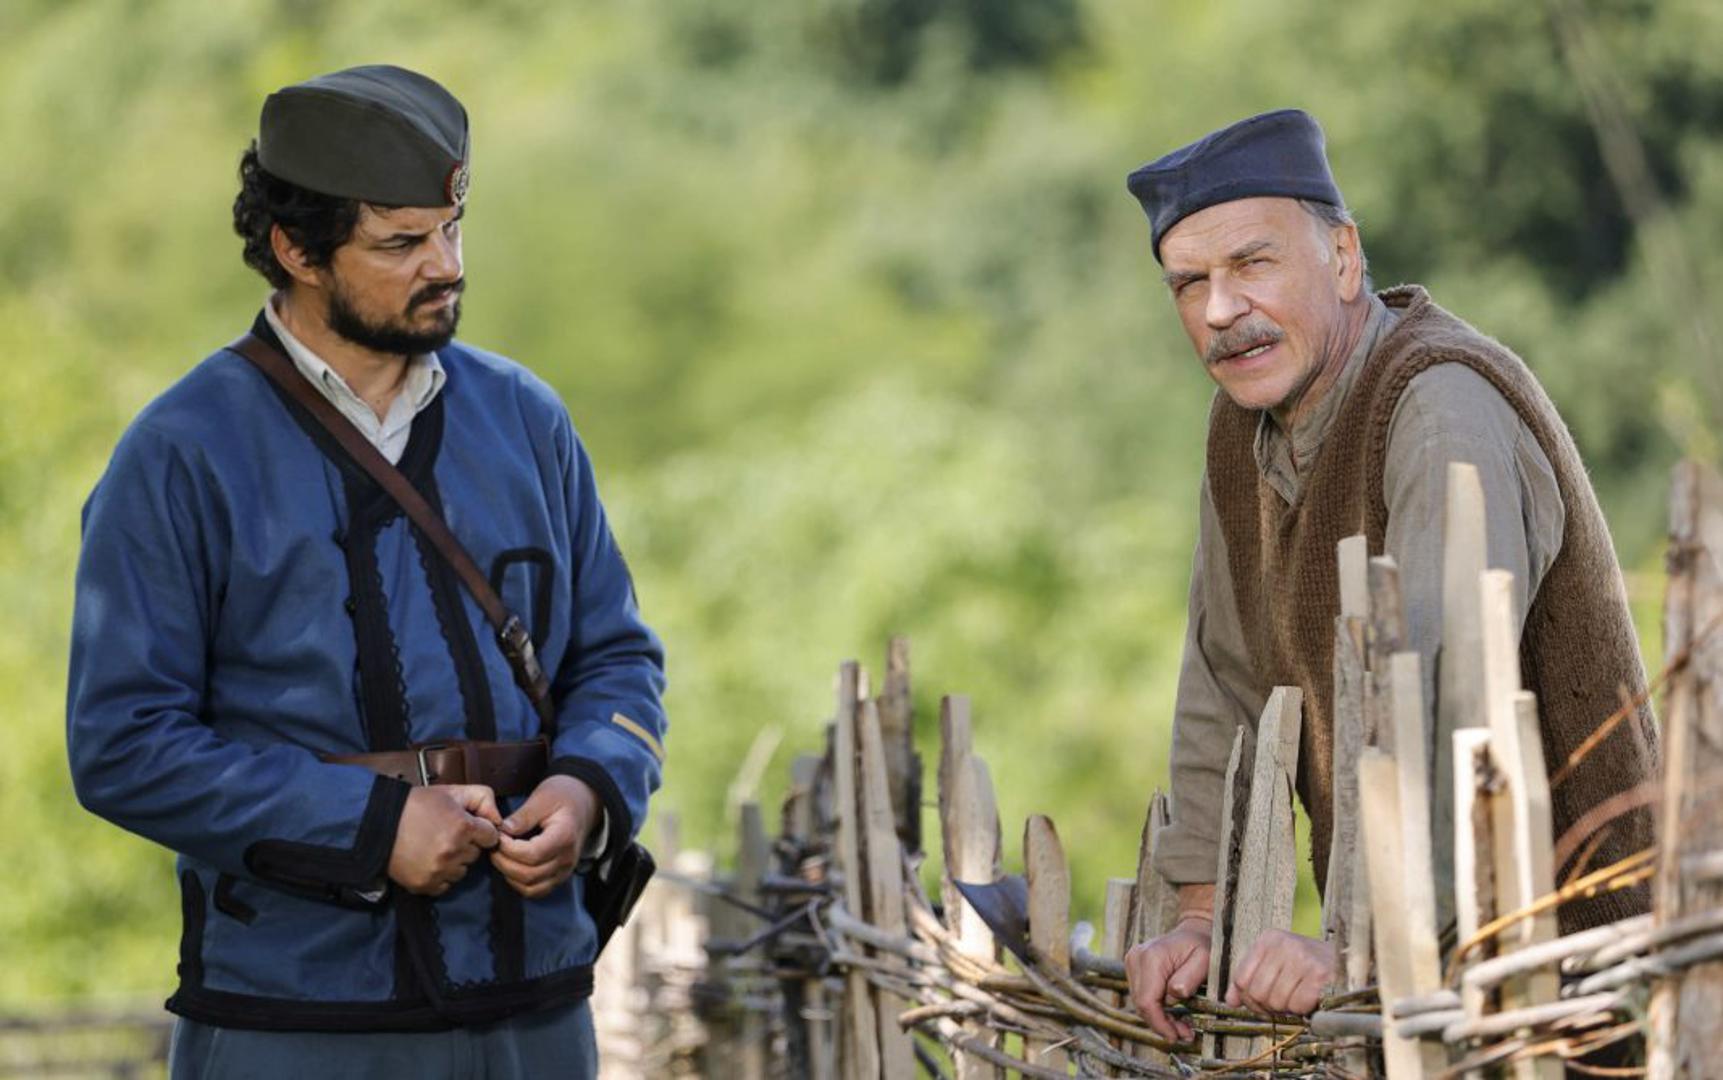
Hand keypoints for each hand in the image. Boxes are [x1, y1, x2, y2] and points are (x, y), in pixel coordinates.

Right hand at [388, 784, 500, 895]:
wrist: (379, 822)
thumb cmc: (417, 804)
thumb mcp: (452, 792)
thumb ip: (482, 799)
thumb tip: (498, 820)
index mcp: (463, 827)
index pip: (491, 837)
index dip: (481, 831)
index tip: (470, 828)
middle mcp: (454, 852)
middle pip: (476, 855)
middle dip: (467, 845)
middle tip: (447, 835)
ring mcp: (439, 870)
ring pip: (462, 871)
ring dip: (454, 862)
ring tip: (436, 848)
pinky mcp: (425, 884)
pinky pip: (445, 885)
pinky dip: (440, 876)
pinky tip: (428, 861)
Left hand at [490, 775, 599, 898]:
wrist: (583, 804)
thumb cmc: (562, 797)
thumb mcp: (542, 798)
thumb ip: (523, 816)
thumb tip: (502, 830)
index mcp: (565, 837)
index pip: (533, 854)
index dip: (509, 848)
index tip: (498, 834)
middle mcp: (567, 859)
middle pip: (529, 874)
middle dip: (504, 862)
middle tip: (493, 845)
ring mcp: (564, 871)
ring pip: (530, 887)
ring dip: (509, 874)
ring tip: (500, 854)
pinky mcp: (558, 877)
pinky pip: (535, 891)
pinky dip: (518, 883)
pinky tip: (511, 865)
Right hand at [1124, 917, 1211, 1042]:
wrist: (1193, 931)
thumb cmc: (1203, 946)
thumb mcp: (1206, 961)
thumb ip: (1190, 978)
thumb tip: (1175, 994)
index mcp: (1152, 957)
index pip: (1146, 1001)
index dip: (1159, 1023)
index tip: (1176, 1037)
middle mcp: (1136, 958)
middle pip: (1141, 1004)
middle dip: (1162, 1024)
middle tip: (1185, 1034)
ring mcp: (1132, 961)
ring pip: (1140, 1002)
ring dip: (1160, 1018)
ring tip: (1182, 1026)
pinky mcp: (1134, 966)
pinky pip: (1142, 995)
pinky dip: (1157, 1008)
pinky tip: (1173, 1014)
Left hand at [1225, 929, 1333, 1015]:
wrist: (1347, 960)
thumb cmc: (1306, 965)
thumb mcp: (1275, 963)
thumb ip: (1250, 978)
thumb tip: (1230, 1001)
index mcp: (1268, 939)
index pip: (1241, 979)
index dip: (1247, 998)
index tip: (1260, 1002)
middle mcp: (1283, 944)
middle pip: (1257, 993)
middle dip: (1268, 1006)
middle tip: (1282, 1003)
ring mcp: (1302, 958)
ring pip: (1276, 1002)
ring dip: (1287, 1008)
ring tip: (1298, 996)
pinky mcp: (1319, 974)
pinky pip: (1297, 1005)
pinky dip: (1303, 1009)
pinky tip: (1311, 997)